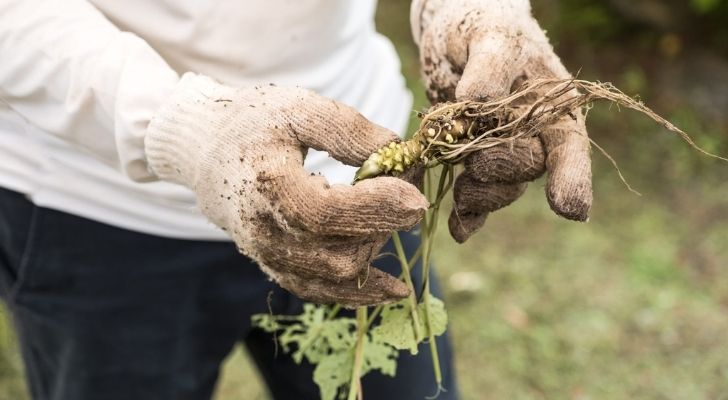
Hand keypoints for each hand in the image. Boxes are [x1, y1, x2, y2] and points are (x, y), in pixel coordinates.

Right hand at [144, 74, 427, 306]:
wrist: (205, 150)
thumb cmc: (254, 122)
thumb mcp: (299, 107)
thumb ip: (348, 129)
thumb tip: (398, 154)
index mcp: (268, 186)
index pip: (328, 214)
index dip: (377, 208)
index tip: (415, 195)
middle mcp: (264, 231)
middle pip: (339, 252)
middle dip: (384, 226)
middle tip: (407, 193)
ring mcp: (267, 255)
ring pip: (335, 276)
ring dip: (377, 250)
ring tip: (392, 216)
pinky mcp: (274, 265)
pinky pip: (320, 292)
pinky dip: (359, 293)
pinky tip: (395, 289)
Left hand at [412, 0, 592, 241]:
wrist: (455, 35)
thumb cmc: (482, 25)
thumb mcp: (489, 35)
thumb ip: (491, 65)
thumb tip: (478, 102)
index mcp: (553, 106)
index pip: (569, 147)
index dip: (572, 178)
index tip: (569, 208)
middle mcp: (533, 135)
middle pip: (526, 169)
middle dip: (501, 171)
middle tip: (474, 162)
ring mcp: (501, 151)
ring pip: (498, 187)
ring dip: (479, 196)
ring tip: (460, 194)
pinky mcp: (470, 162)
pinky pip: (474, 198)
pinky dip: (466, 216)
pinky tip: (459, 229)